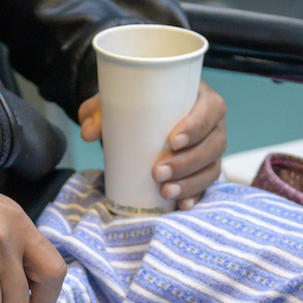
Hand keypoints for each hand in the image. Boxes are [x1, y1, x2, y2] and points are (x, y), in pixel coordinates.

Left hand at [79, 82, 227, 208]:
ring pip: (212, 167)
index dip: (198, 125)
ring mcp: (211, 149)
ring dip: (191, 182)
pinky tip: (181, 204)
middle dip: (188, 162)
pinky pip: (207, 185)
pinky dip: (195, 195)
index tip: (173, 140)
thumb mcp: (118, 101)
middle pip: (213, 144)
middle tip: (158, 172)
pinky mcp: (205, 169)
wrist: (144, 118)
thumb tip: (89, 132)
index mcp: (200, 98)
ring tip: (165, 191)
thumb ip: (98, 110)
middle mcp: (213, 124)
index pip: (211, 109)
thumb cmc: (138, 105)